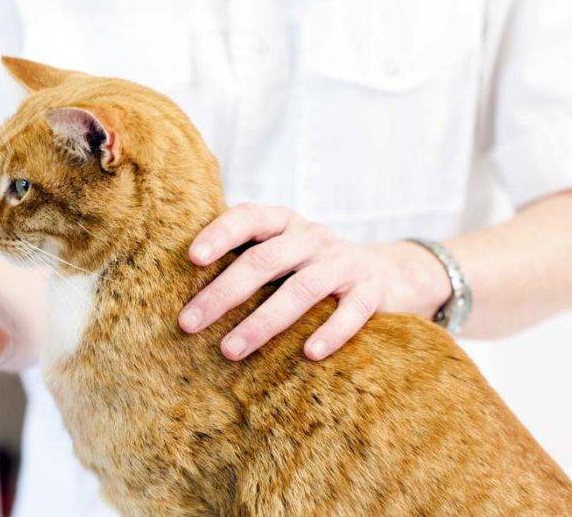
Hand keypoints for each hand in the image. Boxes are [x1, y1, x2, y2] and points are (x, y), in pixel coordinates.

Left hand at [178, 204, 450, 360]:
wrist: (392, 274)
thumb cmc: (314, 267)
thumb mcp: (284, 251)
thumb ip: (247, 258)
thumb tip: (180, 286)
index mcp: (284, 223)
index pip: (248, 217)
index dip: (220, 234)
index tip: (192, 259)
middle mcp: (312, 237)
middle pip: (264, 261)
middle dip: (223, 293)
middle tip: (188, 323)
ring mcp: (344, 263)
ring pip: (301, 289)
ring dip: (263, 321)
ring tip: (230, 350)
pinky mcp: (372, 292)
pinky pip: (351, 312)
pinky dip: (331, 332)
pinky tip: (308, 355)